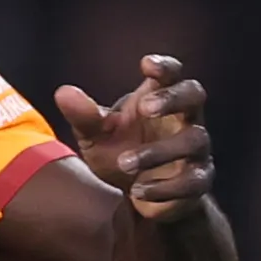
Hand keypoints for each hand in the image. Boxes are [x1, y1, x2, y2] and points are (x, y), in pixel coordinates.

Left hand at [53, 55, 214, 222]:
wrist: (137, 196)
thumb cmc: (119, 151)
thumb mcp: (96, 135)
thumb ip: (84, 115)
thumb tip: (63, 93)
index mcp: (161, 98)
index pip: (172, 73)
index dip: (164, 66)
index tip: (145, 64)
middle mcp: (185, 118)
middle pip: (194, 95)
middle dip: (172, 98)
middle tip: (145, 107)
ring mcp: (196, 150)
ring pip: (194, 140)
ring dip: (158, 152)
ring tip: (123, 163)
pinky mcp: (198, 181)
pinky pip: (191, 181)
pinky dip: (164, 187)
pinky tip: (137, 191)